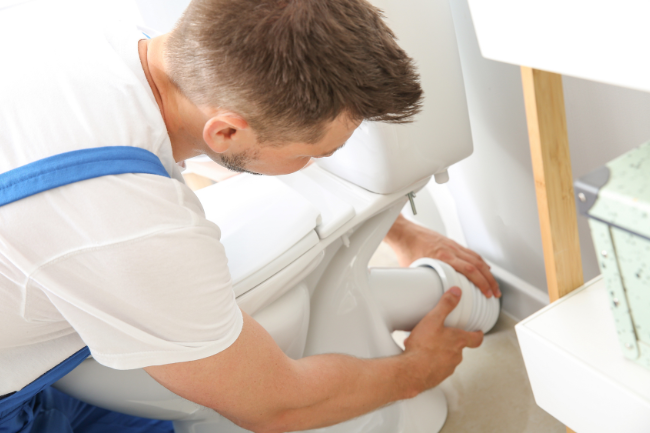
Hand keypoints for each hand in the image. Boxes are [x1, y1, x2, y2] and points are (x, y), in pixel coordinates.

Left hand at [384, 214, 500, 297]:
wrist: (404, 233)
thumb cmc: (407, 249)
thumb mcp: (416, 271)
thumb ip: (424, 284)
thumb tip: (425, 300)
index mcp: (443, 257)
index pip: (470, 270)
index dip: (481, 283)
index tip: (487, 293)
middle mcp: (450, 250)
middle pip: (478, 265)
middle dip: (490, 281)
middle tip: (495, 293)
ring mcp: (452, 245)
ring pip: (476, 258)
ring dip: (487, 272)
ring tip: (493, 283)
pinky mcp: (451, 243)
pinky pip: (470, 253)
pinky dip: (479, 261)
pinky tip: (483, 268)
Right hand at [403, 287, 483, 390]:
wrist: (412, 371)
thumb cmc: (423, 346)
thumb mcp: (433, 319)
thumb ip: (445, 305)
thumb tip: (456, 292)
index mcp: (458, 341)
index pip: (476, 339)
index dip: (478, 335)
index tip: (478, 332)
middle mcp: (456, 356)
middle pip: (459, 348)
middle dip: (452, 342)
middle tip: (443, 336)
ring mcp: (447, 368)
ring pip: (447, 358)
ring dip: (441, 353)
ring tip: (427, 347)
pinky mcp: (437, 377)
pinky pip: (437, 368)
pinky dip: (432, 363)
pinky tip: (420, 358)